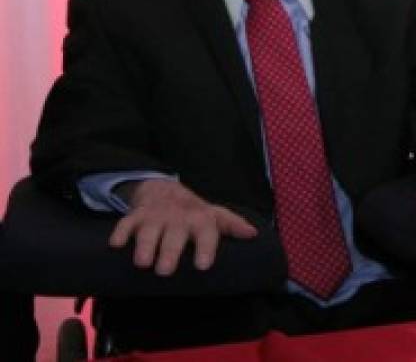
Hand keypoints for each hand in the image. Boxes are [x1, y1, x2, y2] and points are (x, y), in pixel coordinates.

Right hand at [109, 179, 256, 275]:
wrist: (164, 191)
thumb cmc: (193, 212)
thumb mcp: (214, 216)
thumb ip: (232, 225)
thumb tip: (253, 234)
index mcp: (200, 219)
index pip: (206, 232)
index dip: (206, 247)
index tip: (203, 265)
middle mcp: (178, 217)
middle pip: (174, 234)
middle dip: (169, 251)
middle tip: (166, 271)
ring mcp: (156, 216)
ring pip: (149, 230)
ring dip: (145, 245)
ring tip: (143, 263)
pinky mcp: (135, 217)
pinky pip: (125, 223)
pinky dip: (120, 233)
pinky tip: (116, 245)